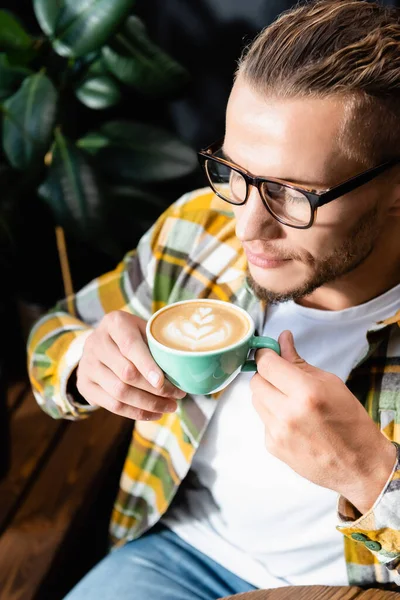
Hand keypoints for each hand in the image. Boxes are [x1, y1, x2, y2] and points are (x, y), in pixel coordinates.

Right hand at [76, 310, 184, 419]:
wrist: (102, 343)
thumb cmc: (133, 335)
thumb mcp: (145, 329)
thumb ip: (159, 343)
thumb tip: (185, 366)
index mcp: (114, 323)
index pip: (130, 346)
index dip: (147, 365)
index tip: (163, 382)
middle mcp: (95, 342)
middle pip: (126, 373)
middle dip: (154, 389)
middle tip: (177, 395)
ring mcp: (87, 364)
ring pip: (119, 392)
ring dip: (148, 404)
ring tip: (170, 407)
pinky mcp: (84, 384)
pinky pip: (112, 405)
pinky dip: (136, 412)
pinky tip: (155, 414)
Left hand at [251, 330, 396, 513]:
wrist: (359, 465)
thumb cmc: (350, 421)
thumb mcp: (330, 383)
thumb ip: (299, 362)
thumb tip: (282, 339)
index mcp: (306, 393)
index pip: (267, 364)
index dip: (265, 354)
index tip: (269, 352)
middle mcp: (287, 413)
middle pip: (256, 381)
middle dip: (266, 374)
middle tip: (282, 376)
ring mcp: (277, 433)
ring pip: (256, 400)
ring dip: (268, 394)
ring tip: (290, 400)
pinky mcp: (272, 446)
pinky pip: (263, 420)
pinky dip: (273, 415)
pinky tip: (293, 421)